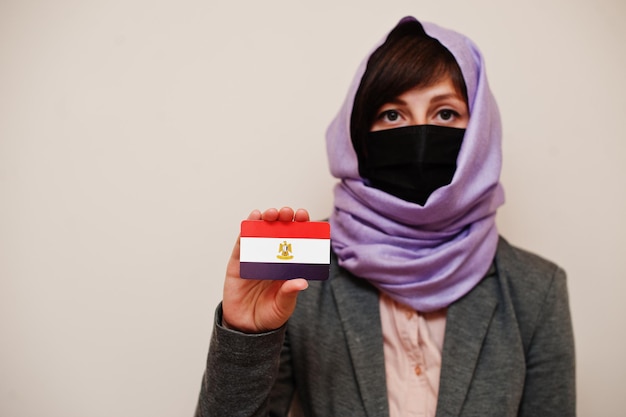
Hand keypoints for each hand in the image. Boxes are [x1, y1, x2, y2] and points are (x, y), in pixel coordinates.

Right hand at [222, 207, 309, 332]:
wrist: (246, 328)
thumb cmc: (269, 315)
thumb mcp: (283, 306)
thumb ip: (290, 294)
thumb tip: (302, 282)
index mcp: (288, 265)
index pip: (297, 241)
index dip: (301, 227)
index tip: (305, 217)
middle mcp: (272, 258)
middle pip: (279, 231)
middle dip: (284, 219)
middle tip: (288, 213)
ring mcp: (255, 258)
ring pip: (261, 233)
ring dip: (266, 219)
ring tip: (272, 214)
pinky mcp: (238, 262)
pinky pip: (242, 243)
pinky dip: (247, 229)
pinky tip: (253, 218)